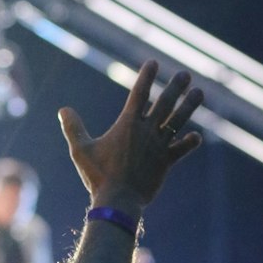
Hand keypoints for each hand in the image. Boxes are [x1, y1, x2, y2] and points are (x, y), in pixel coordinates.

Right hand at [58, 60, 202, 212]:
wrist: (119, 200)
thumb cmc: (98, 175)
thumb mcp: (80, 150)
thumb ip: (73, 128)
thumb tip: (63, 110)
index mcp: (127, 125)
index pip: (139, 94)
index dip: (146, 77)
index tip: (153, 62)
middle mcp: (146, 131)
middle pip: (165, 103)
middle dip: (175, 87)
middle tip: (185, 74)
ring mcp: (159, 146)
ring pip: (178, 121)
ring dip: (190, 106)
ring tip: (199, 93)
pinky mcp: (166, 162)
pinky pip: (182, 149)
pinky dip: (190, 142)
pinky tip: (197, 136)